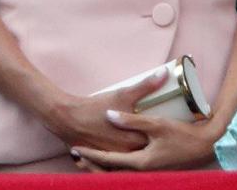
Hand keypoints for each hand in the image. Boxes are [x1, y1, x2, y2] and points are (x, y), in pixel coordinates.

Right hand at [45, 68, 168, 151]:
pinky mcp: (103, 160)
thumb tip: (165, 73)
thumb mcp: (122, 94)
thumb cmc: (97, 107)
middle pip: (145, 151)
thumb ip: (146, 86)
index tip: (168, 127)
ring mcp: (115, 159)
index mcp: (135, 141)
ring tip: (142, 141)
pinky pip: (118, 163)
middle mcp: (127, 155)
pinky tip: (123, 148)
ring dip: (138, 152)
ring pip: (133, 159)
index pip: (156, 142)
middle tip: (158, 133)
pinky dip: (122, 158)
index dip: (163, 136)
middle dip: (152, 144)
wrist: (68, 118)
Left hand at [72, 112, 218, 170]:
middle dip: (93, 164)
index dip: (91, 154)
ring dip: (103, 166)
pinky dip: (116, 166)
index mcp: (141, 162)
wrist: (206, 145)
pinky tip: (113, 159)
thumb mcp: (155, 124)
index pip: (109, 160)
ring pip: (119, 172)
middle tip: (75, 156)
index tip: (75, 148)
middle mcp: (143, 170)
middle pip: (111, 171)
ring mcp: (149, 171)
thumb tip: (110, 115)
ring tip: (87, 158)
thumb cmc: (182, 135)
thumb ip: (132, 120)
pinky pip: (129, 170)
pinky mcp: (154, 167)